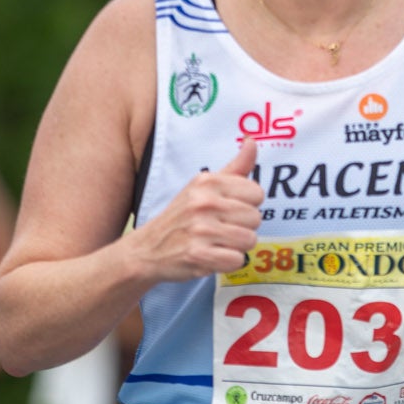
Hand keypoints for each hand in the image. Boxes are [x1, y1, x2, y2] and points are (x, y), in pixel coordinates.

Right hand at [130, 138, 263, 282]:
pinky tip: (210, 256)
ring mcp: (200, 229)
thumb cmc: (182, 216)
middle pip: (255, 218)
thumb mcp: (203, 186)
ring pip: (249, 240)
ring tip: (216, 243)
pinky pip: (236, 260)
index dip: (247, 205)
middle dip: (242, 227)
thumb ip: (235, 167)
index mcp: (207, 181)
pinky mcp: (198, 254)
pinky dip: (227, 263)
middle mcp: (204, 202)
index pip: (256, 193)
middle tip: (219, 229)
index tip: (228, 210)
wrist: (147, 249)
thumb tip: (252, 141)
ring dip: (236, 247)